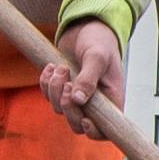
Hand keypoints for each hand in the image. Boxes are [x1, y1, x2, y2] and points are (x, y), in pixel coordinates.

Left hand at [38, 19, 123, 138]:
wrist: (86, 27)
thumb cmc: (99, 41)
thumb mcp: (97, 56)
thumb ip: (89, 78)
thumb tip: (78, 100)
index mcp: (111, 99)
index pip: (105, 129)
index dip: (94, 132)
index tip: (85, 120)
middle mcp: (95, 103)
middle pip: (77, 123)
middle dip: (68, 107)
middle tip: (67, 83)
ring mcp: (77, 97)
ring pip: (60, 110)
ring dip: (55, 91)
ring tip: (61, 68)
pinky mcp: (62, 89)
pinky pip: (49, 97)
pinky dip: (47, 84)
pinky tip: (51, 67)